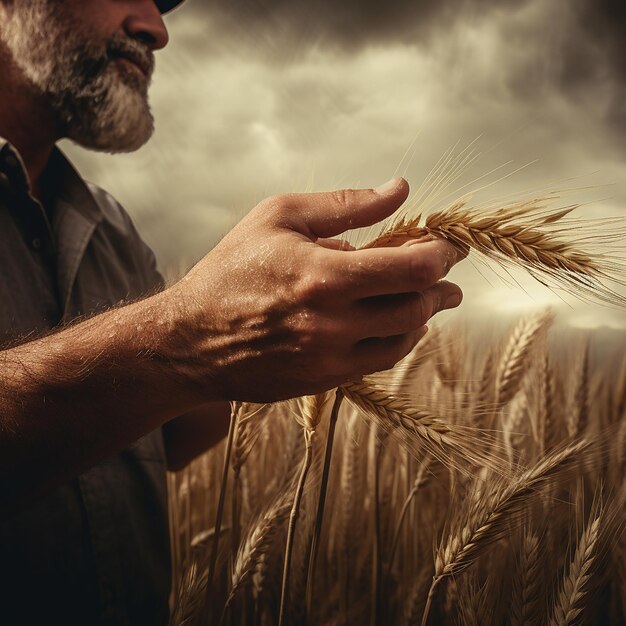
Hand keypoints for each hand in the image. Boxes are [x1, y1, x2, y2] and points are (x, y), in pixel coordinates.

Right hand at [167, 178, 464, 401]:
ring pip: (405, 338)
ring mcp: (330, 357)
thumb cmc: (231, 270)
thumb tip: (398, 189)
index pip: (412, 269)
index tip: (447, 244)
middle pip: (417, 306)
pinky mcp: (324, 381)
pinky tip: (399, 323)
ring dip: (426, 314)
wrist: (191, 339)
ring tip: (431, 297)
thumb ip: (344, 204)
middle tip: (447, 272)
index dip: (441, 254)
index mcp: (323, 275)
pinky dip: (400, 339)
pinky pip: (380, 361)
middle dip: (442, 286)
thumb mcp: (278, 217)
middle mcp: (332, 322)